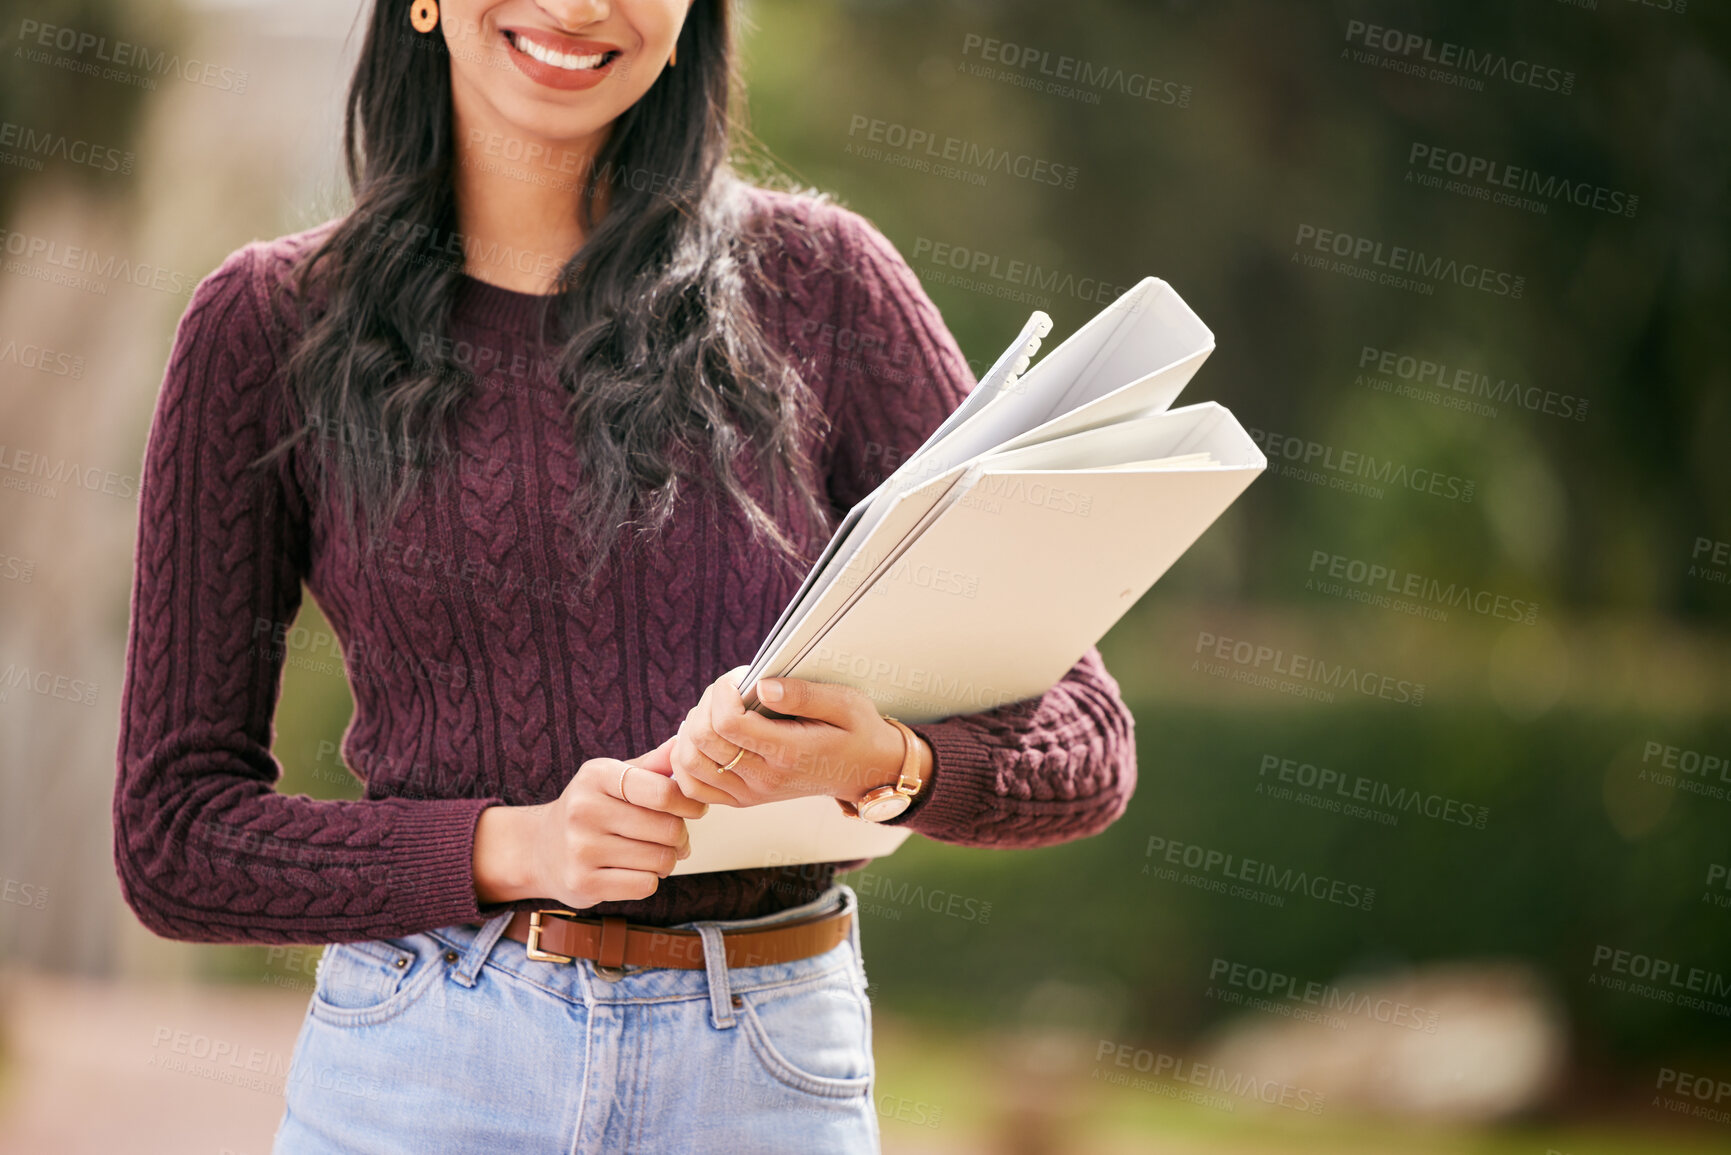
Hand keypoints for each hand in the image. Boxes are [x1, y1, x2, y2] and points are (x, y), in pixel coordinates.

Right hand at [471, 740, 707, 907]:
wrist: (539, 850)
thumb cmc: (590, 809)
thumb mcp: (613, 777)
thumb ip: (652, 764)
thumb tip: (682, 742)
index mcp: (596, 775)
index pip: (662, 790)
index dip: (689, 803)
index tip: (696, 809)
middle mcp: (584, 810)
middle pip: (667, 829)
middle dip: (680, 836)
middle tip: (675, 837)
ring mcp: (581, 849)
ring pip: (660, 859)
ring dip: (668, 860)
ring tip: (656, 853)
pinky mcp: (584, 884)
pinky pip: (645, 885)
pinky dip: (650, 880)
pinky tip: (636, 871)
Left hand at [667, 666, 932, 807]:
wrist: (866, 773)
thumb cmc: (856, 732)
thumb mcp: (845, 702)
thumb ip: (803, 694)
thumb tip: (763, 687)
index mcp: (788, 752)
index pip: (727, 723)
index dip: (721, 693)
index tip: (738, 679)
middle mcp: (765, 778)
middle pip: (702, 741)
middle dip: (704, 705)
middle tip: (727, 691)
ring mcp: (751, 793)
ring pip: (690, 765)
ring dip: (691, 731)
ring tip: (714, 712)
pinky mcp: (742, 800)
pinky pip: (694, 787)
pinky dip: (687, 761)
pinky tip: (703, 740)